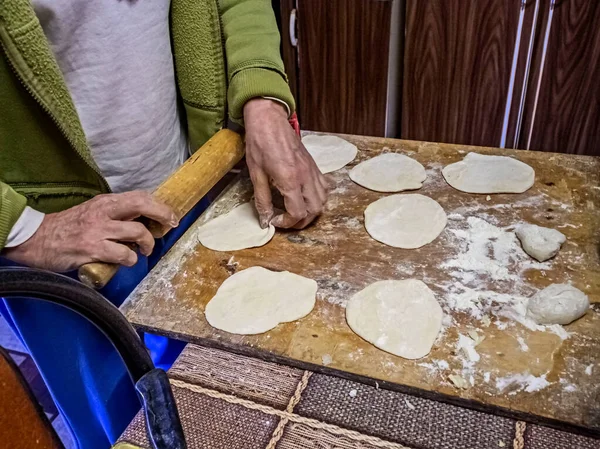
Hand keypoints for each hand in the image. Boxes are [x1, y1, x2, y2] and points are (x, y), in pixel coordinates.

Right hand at [3, 191, 177, 271]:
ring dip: (147, 244)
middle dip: (162, 215)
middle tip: (169, 227)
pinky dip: (130, 259)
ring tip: (144, 251)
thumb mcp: (93, 213)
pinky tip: (126, 261)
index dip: (160, 206)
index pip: (140, 196)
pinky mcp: (93, 249)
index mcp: (105, 202)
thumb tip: (143, 221)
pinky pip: (123, 254)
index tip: (171, 216)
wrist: (37, 240)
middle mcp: (104, 212)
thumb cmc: (69, 228)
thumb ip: (115, 215)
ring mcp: (98, 230)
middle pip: (142, 206)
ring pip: (137, 233)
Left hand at [244, 98, 327, 228]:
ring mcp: (312, 171)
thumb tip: (265, 219)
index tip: (275, 221)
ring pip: (323, 201)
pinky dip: (318, 198)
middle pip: (314, 210)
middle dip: (301, 222)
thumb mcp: (256, 174)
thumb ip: (262, 199)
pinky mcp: (314, 166)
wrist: (269, 120)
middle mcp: (305, 176)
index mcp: (290, 179)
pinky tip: (305, 197)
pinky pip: (324, 187)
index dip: (287, 223)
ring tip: (296, 211)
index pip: (297, 212)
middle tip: (286, 220)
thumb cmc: (260, 143)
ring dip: (311, 211)